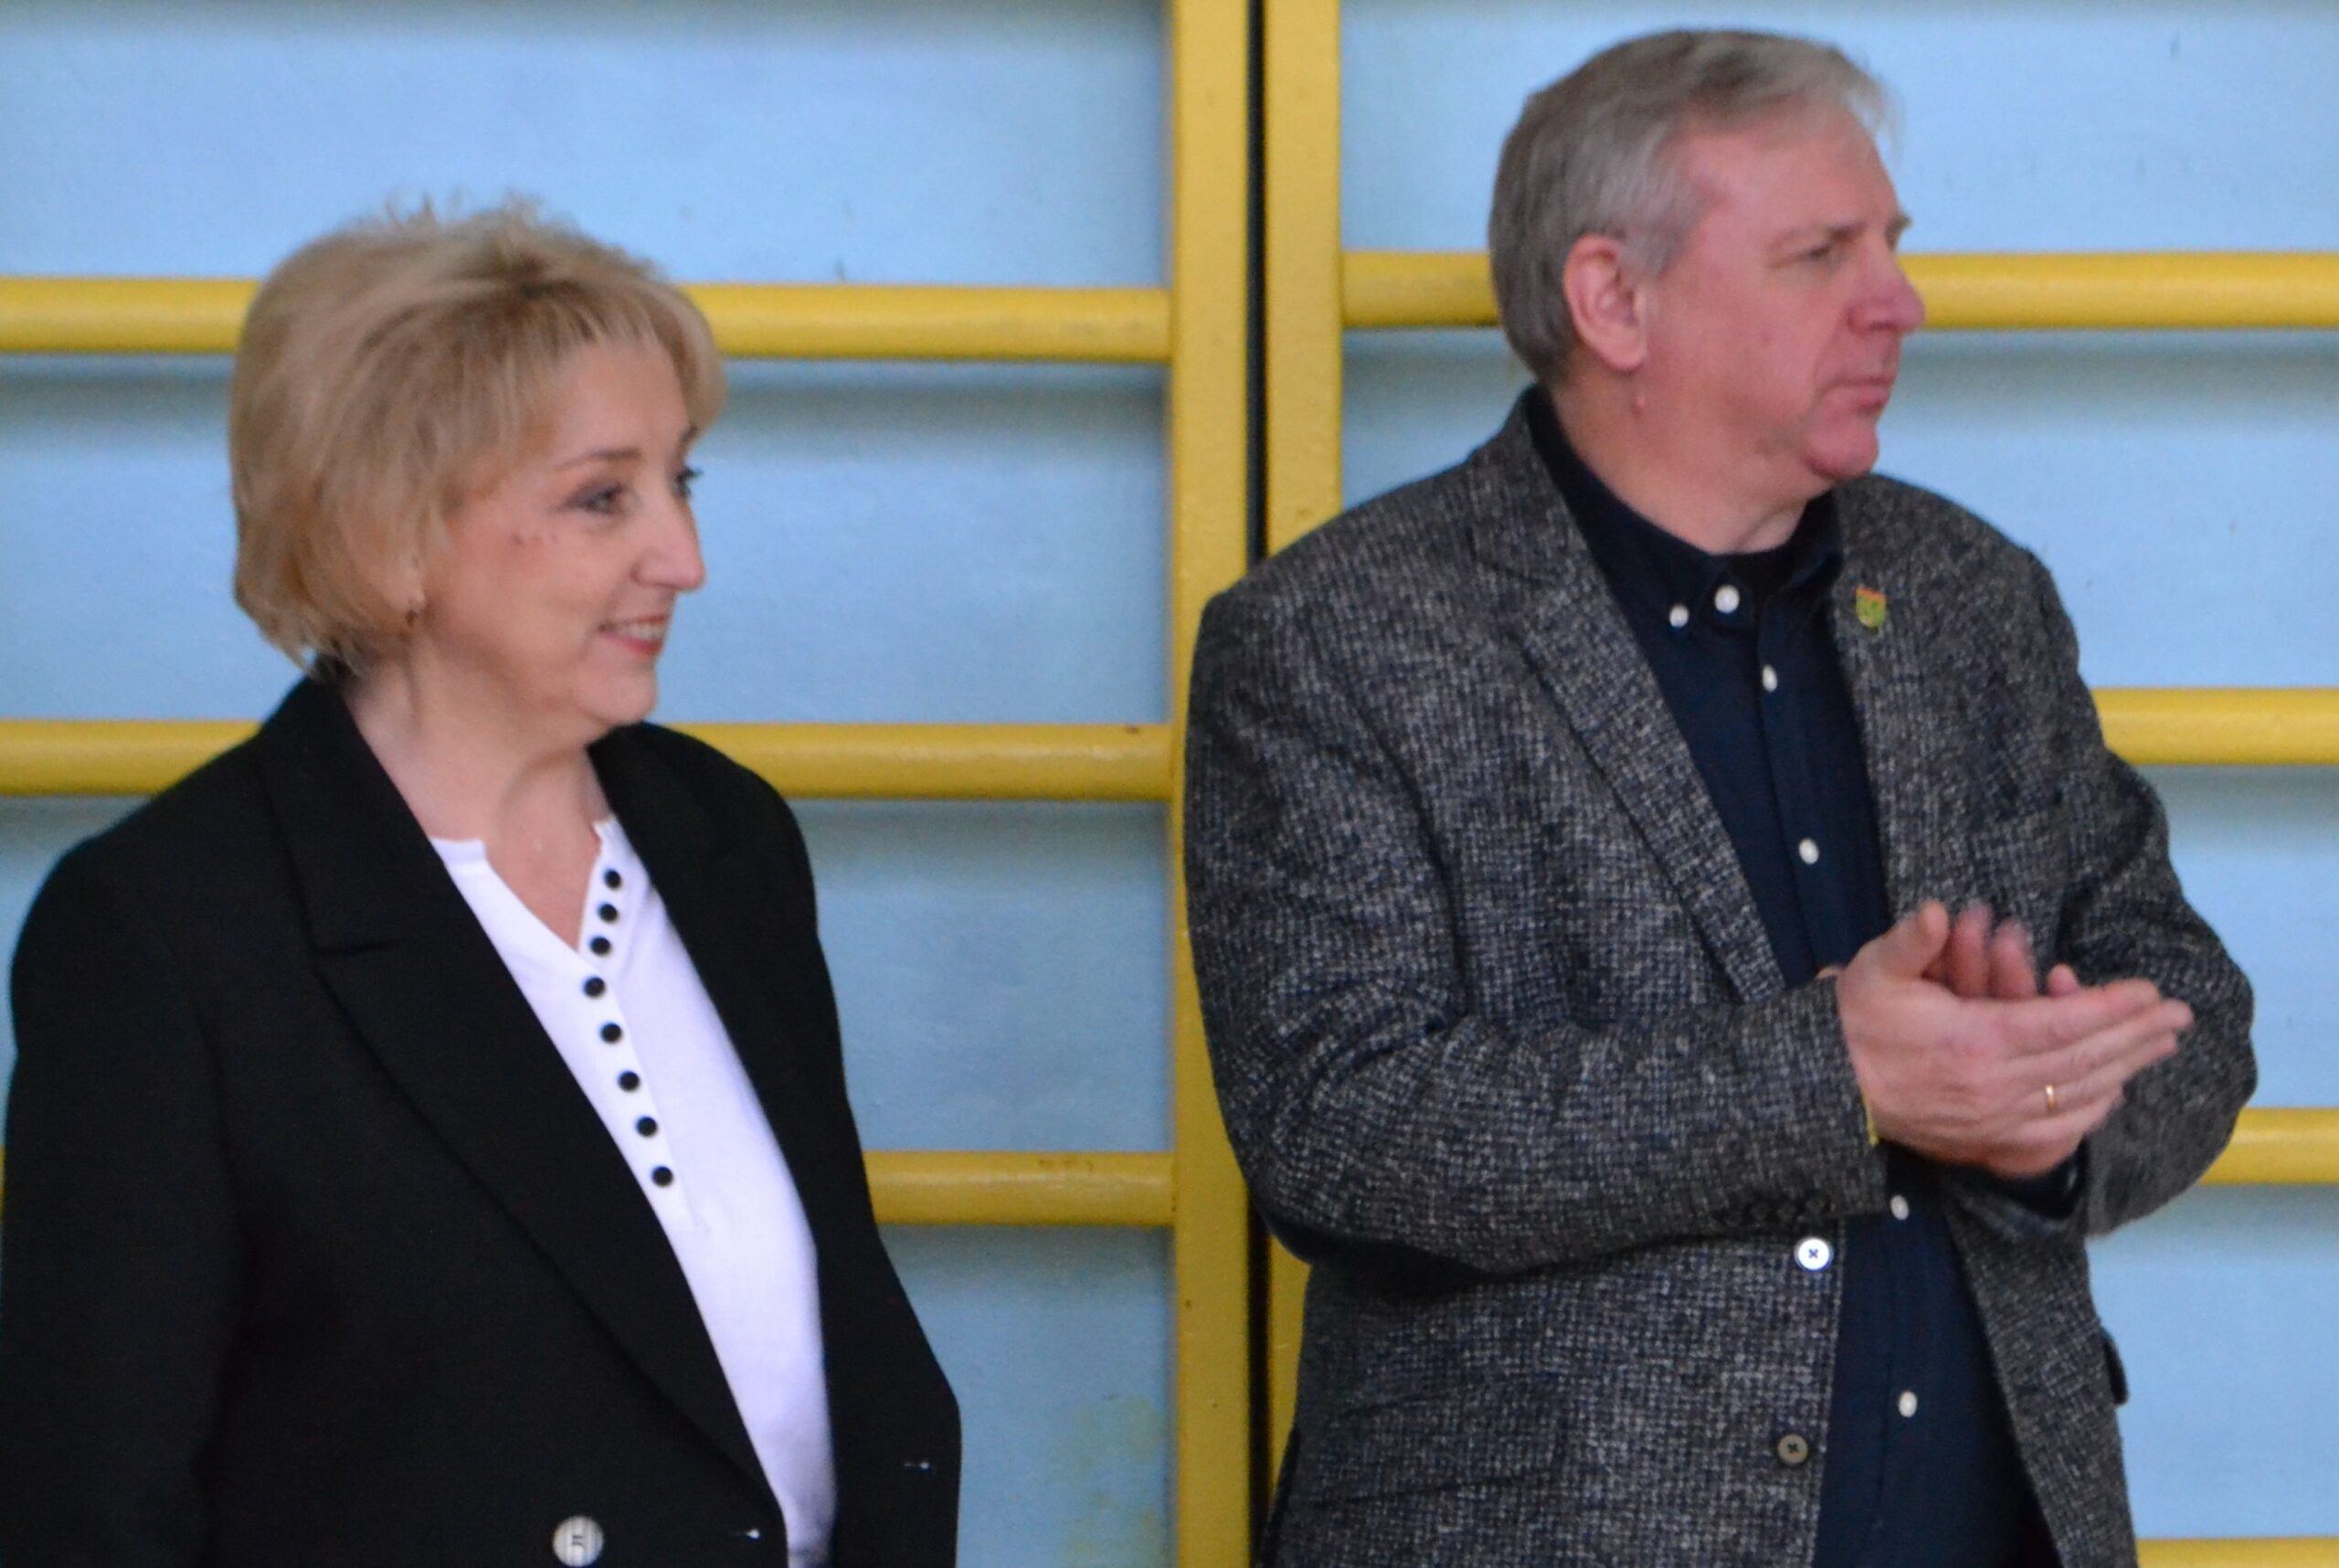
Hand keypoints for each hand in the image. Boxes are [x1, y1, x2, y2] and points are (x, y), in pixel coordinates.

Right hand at [1836, 902, 2189, 1178]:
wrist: (1828, 1088)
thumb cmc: (1855, 1024)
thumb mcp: (1874, 972)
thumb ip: (1910, 942)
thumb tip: (1934, 910)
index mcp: (1972, 1042)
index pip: (2061, 1024)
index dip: (2110, 1008)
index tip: (2150, 993)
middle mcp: (1993, 1087)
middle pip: (2084, 1062)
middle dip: (2136, 1036)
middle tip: (2179, 1017)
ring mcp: (1994, 1121)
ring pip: (2078, 1096)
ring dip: (2126, 1069)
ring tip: (2160, 1046)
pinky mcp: (1988, 1142)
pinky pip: (2057, 1132)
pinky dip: (2092, 1110)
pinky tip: (2113, 1091)